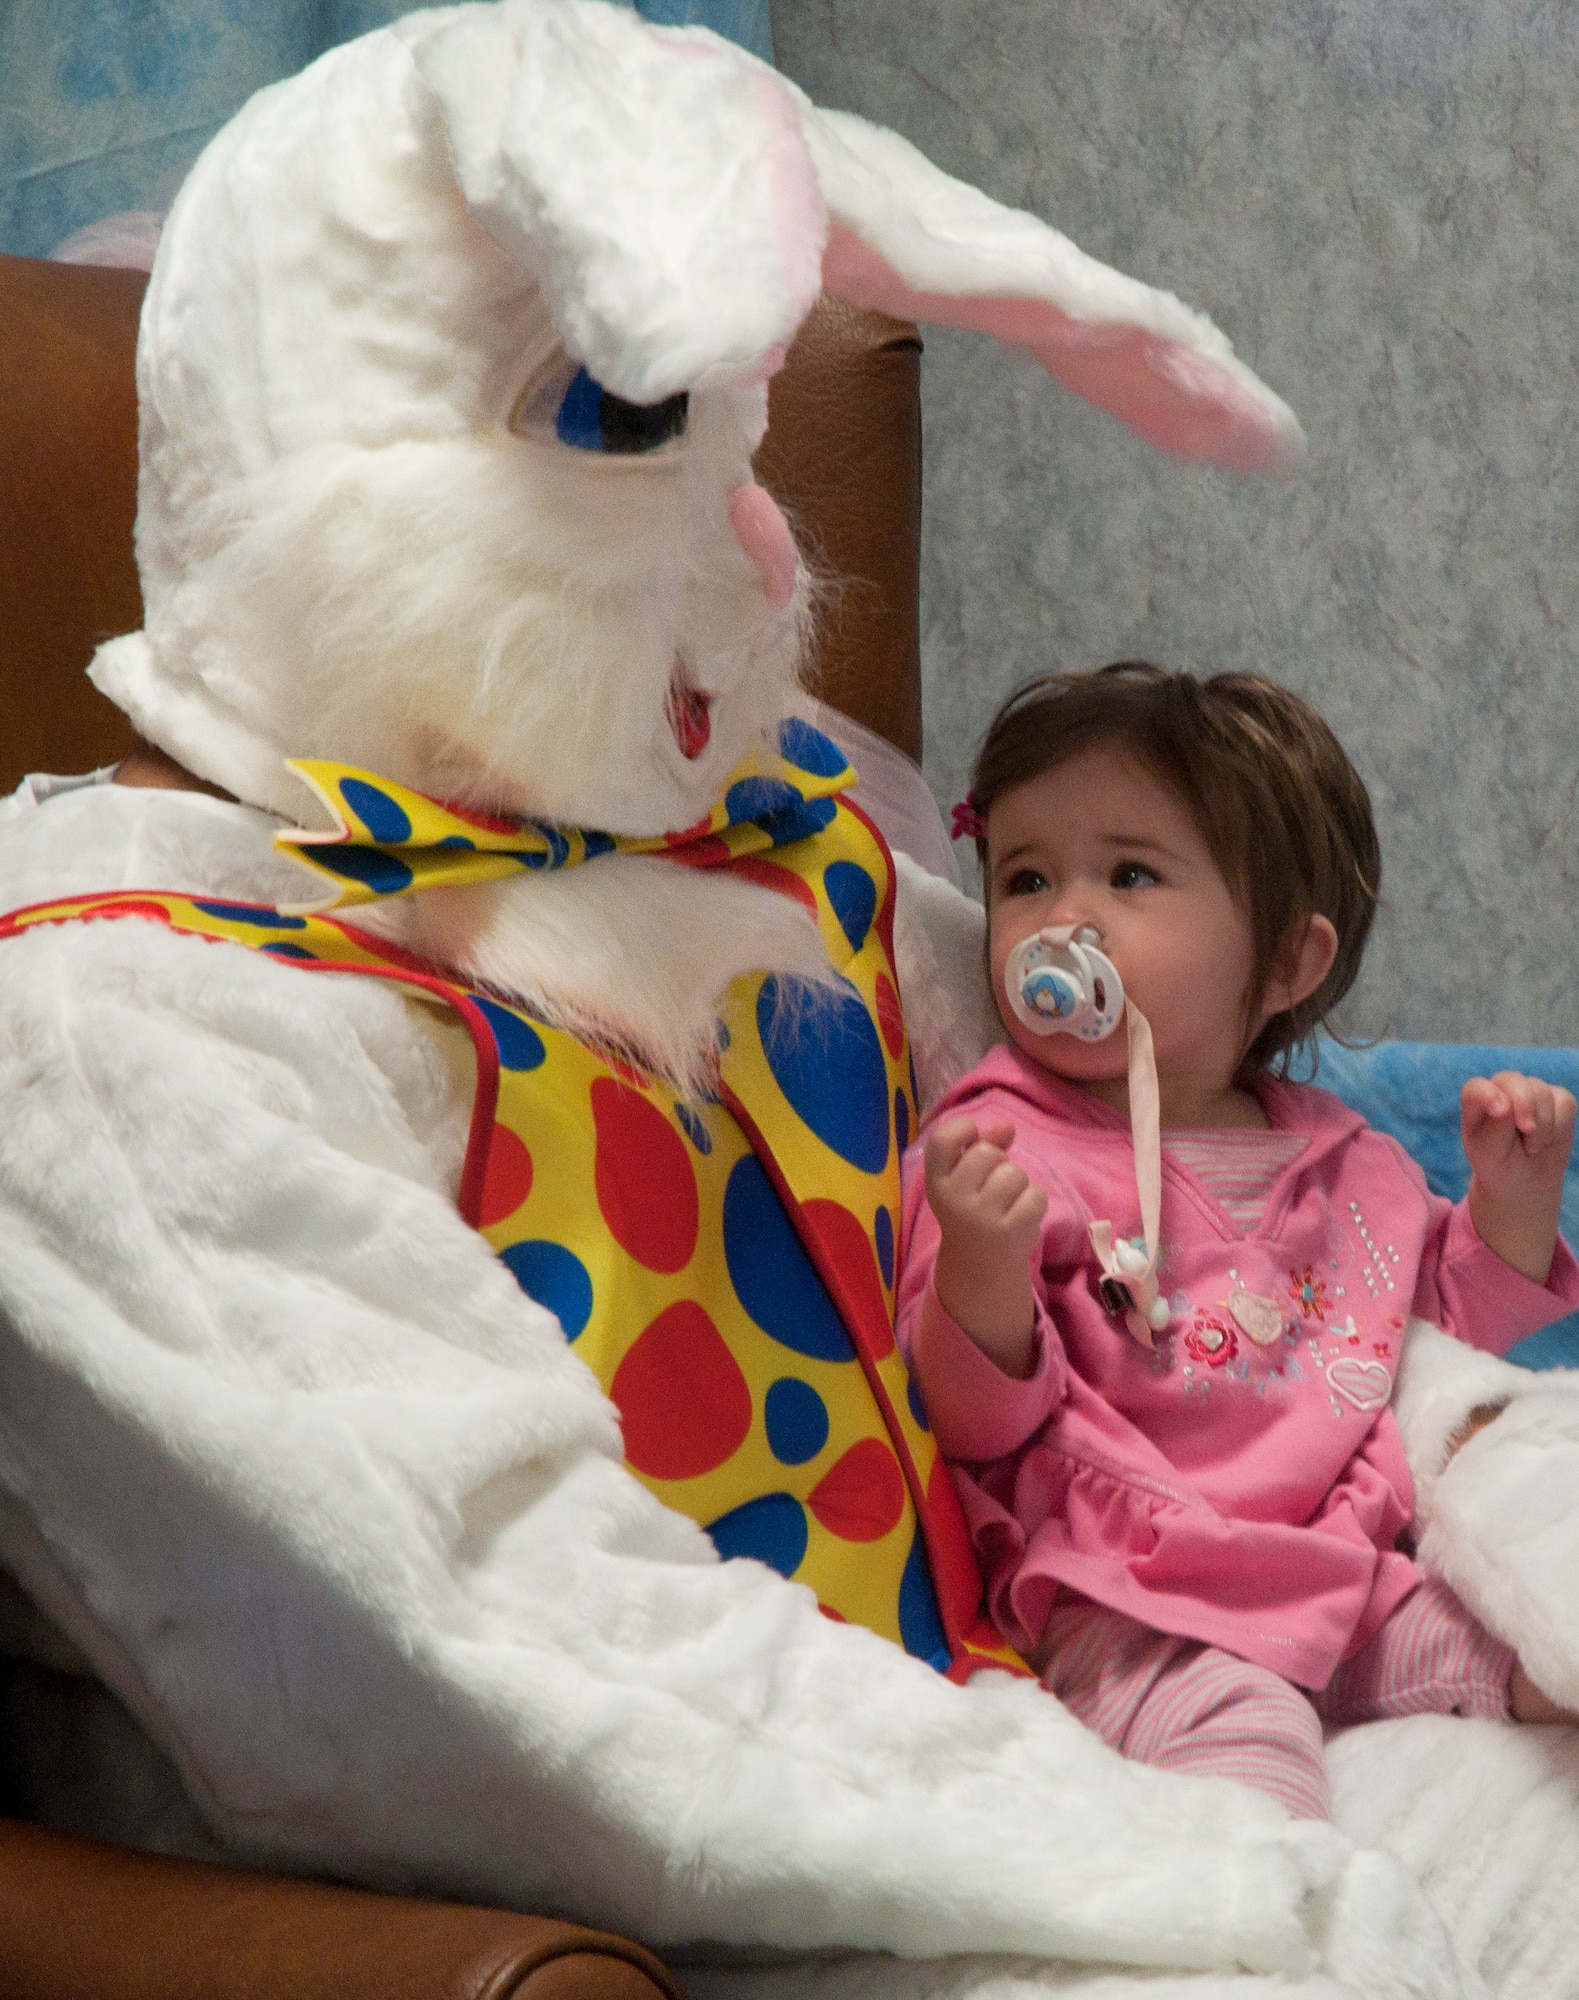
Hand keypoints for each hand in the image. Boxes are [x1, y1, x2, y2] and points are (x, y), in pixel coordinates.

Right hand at [924, 1115, 1047, 1376]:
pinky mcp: (1008, 1232)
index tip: (972, 1139)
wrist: (979, 1267)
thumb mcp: (966, 1179)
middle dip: (999, 1163)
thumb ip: (983, 1146)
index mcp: (936, 1182)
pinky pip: (1035, 1196)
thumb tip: (1006, 1126)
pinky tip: (1020, 1219)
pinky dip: (1034, 1204)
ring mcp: (980, 1217)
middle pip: (988, 1153)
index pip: (944, 1139)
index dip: (964, 1129)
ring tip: (1007, 1205)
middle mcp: (953, 1199)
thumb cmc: (973, 1211)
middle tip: (992, 1188)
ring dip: (1019, 1185)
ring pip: (1015, 1174)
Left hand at [1461, 1071, 1575, 1283]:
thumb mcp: (1485, 1162)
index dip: (1489, 1095)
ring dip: (1542, 1122)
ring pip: (1543, 1090)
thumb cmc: (1496, 1175)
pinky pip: (1565, 1100)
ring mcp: (1528, 1097)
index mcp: (1474, 1109)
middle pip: (1513, 1080)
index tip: (1501, 1113)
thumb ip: (1491, 1131)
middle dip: (1525, 1108)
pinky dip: (1560, 1123)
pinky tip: (1547, 1141)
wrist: (1522, 1189)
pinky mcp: (1556, 1104)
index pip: (1478, 1087)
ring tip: (1533, 1146)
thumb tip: (1500, 1105)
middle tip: (1526, 1138)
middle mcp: (1499, 1096)